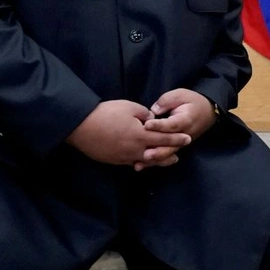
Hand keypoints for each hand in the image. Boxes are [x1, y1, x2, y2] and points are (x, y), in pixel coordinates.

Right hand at [66, 100, 189, 167]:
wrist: (81, 127)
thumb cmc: (106, 113)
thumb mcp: (129, 107)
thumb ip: (144, 114)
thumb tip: (151, 120)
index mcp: (140, 136)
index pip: (164, 139)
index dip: (177, 139)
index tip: (188, 139)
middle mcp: (134, 150)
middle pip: (156, 155)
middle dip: (169, 155)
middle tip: (179, 155)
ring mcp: (123, 157)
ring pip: (143, 161)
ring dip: (155, 161)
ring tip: (164, 160)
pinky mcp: (113, 160)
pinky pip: (130, 162)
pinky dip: (139, 161)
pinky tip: (142, 160)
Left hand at [141, 88, 218, 169]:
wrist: (207, 111)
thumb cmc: (192, 101)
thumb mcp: (181, 94)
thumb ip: (167, 101)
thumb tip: (153, 111)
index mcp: (186, 120)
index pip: (172, 124)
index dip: (159, 125)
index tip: (146, 125)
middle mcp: (184, 135)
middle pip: (171, 145)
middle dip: (157, 151)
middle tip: (144, 154)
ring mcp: (181, 143)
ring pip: (167, 154)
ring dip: (154, 160)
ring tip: (140, 164)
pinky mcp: (176, 147)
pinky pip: (165, 156)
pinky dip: (153, 162)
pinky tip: (140, 166)